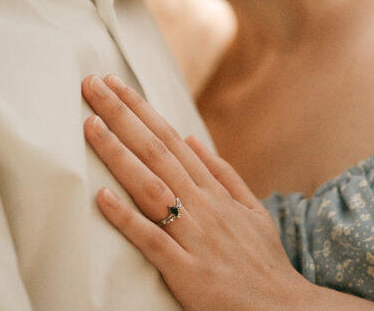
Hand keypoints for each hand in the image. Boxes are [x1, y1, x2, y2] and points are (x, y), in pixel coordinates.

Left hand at [81, 75, 373, 310]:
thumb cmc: (263, 263)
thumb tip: (194, 139)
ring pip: (151, 186)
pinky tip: (102, 198)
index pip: (170, 139)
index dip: (140, 110)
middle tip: (93, 86)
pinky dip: (127, 218)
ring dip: (119, 154)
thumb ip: (223, 175)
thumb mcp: (252, 211)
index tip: (114, 84)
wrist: (283, 309)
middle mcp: (203, 205)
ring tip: (90, 126)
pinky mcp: (186, 270)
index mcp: (214, 191)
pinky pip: (152, 240)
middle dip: (122, 116)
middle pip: (156, 151)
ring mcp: (195, 236)